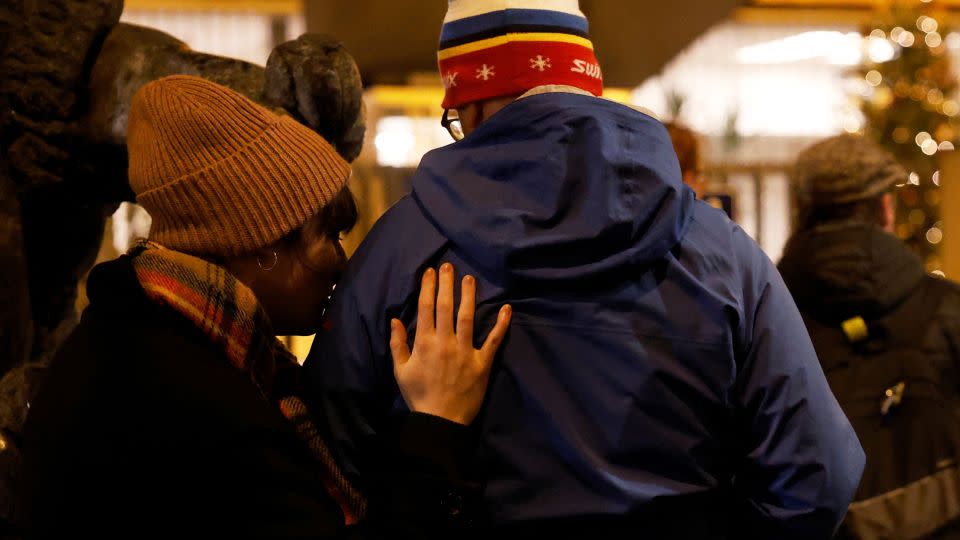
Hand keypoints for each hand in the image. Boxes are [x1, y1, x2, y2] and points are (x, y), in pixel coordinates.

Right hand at [390, 263, 511, 424]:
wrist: (441, 421)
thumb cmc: (419, 395)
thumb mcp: (400, 371)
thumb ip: (398, 344)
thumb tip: (394, 319)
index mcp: (424, 343)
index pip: (426, 308)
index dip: (428, 288)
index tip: (431, 272)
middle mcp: (445, 342)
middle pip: (446, 307)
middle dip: (447, 284)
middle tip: (449, 266)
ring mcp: (466, 352)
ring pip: (468, 317)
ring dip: (469, 296)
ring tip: (469, 279)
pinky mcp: (482, 363)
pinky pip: (493, 340)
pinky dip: (501, 324)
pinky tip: (507, 308)